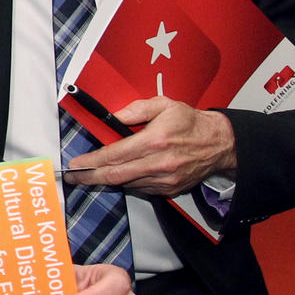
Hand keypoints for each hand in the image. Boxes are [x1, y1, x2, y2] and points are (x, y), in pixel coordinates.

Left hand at [66, 97, 235, 195]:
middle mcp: (159, 163)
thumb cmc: (192, 123)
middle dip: (90, 177)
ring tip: (94, 174)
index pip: (114, 155)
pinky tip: (122, 174)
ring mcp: (165, 179)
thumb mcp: (165, 105)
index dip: (91, 161)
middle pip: (115, 175)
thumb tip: (114, 116)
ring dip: (108, 180)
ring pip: (126, 184)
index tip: (76, 163)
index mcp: (154, 141)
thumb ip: (136, 109)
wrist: (221, 144)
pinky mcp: (170, 189)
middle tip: (74, 176)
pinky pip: (141, 188)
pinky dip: (128, 182)